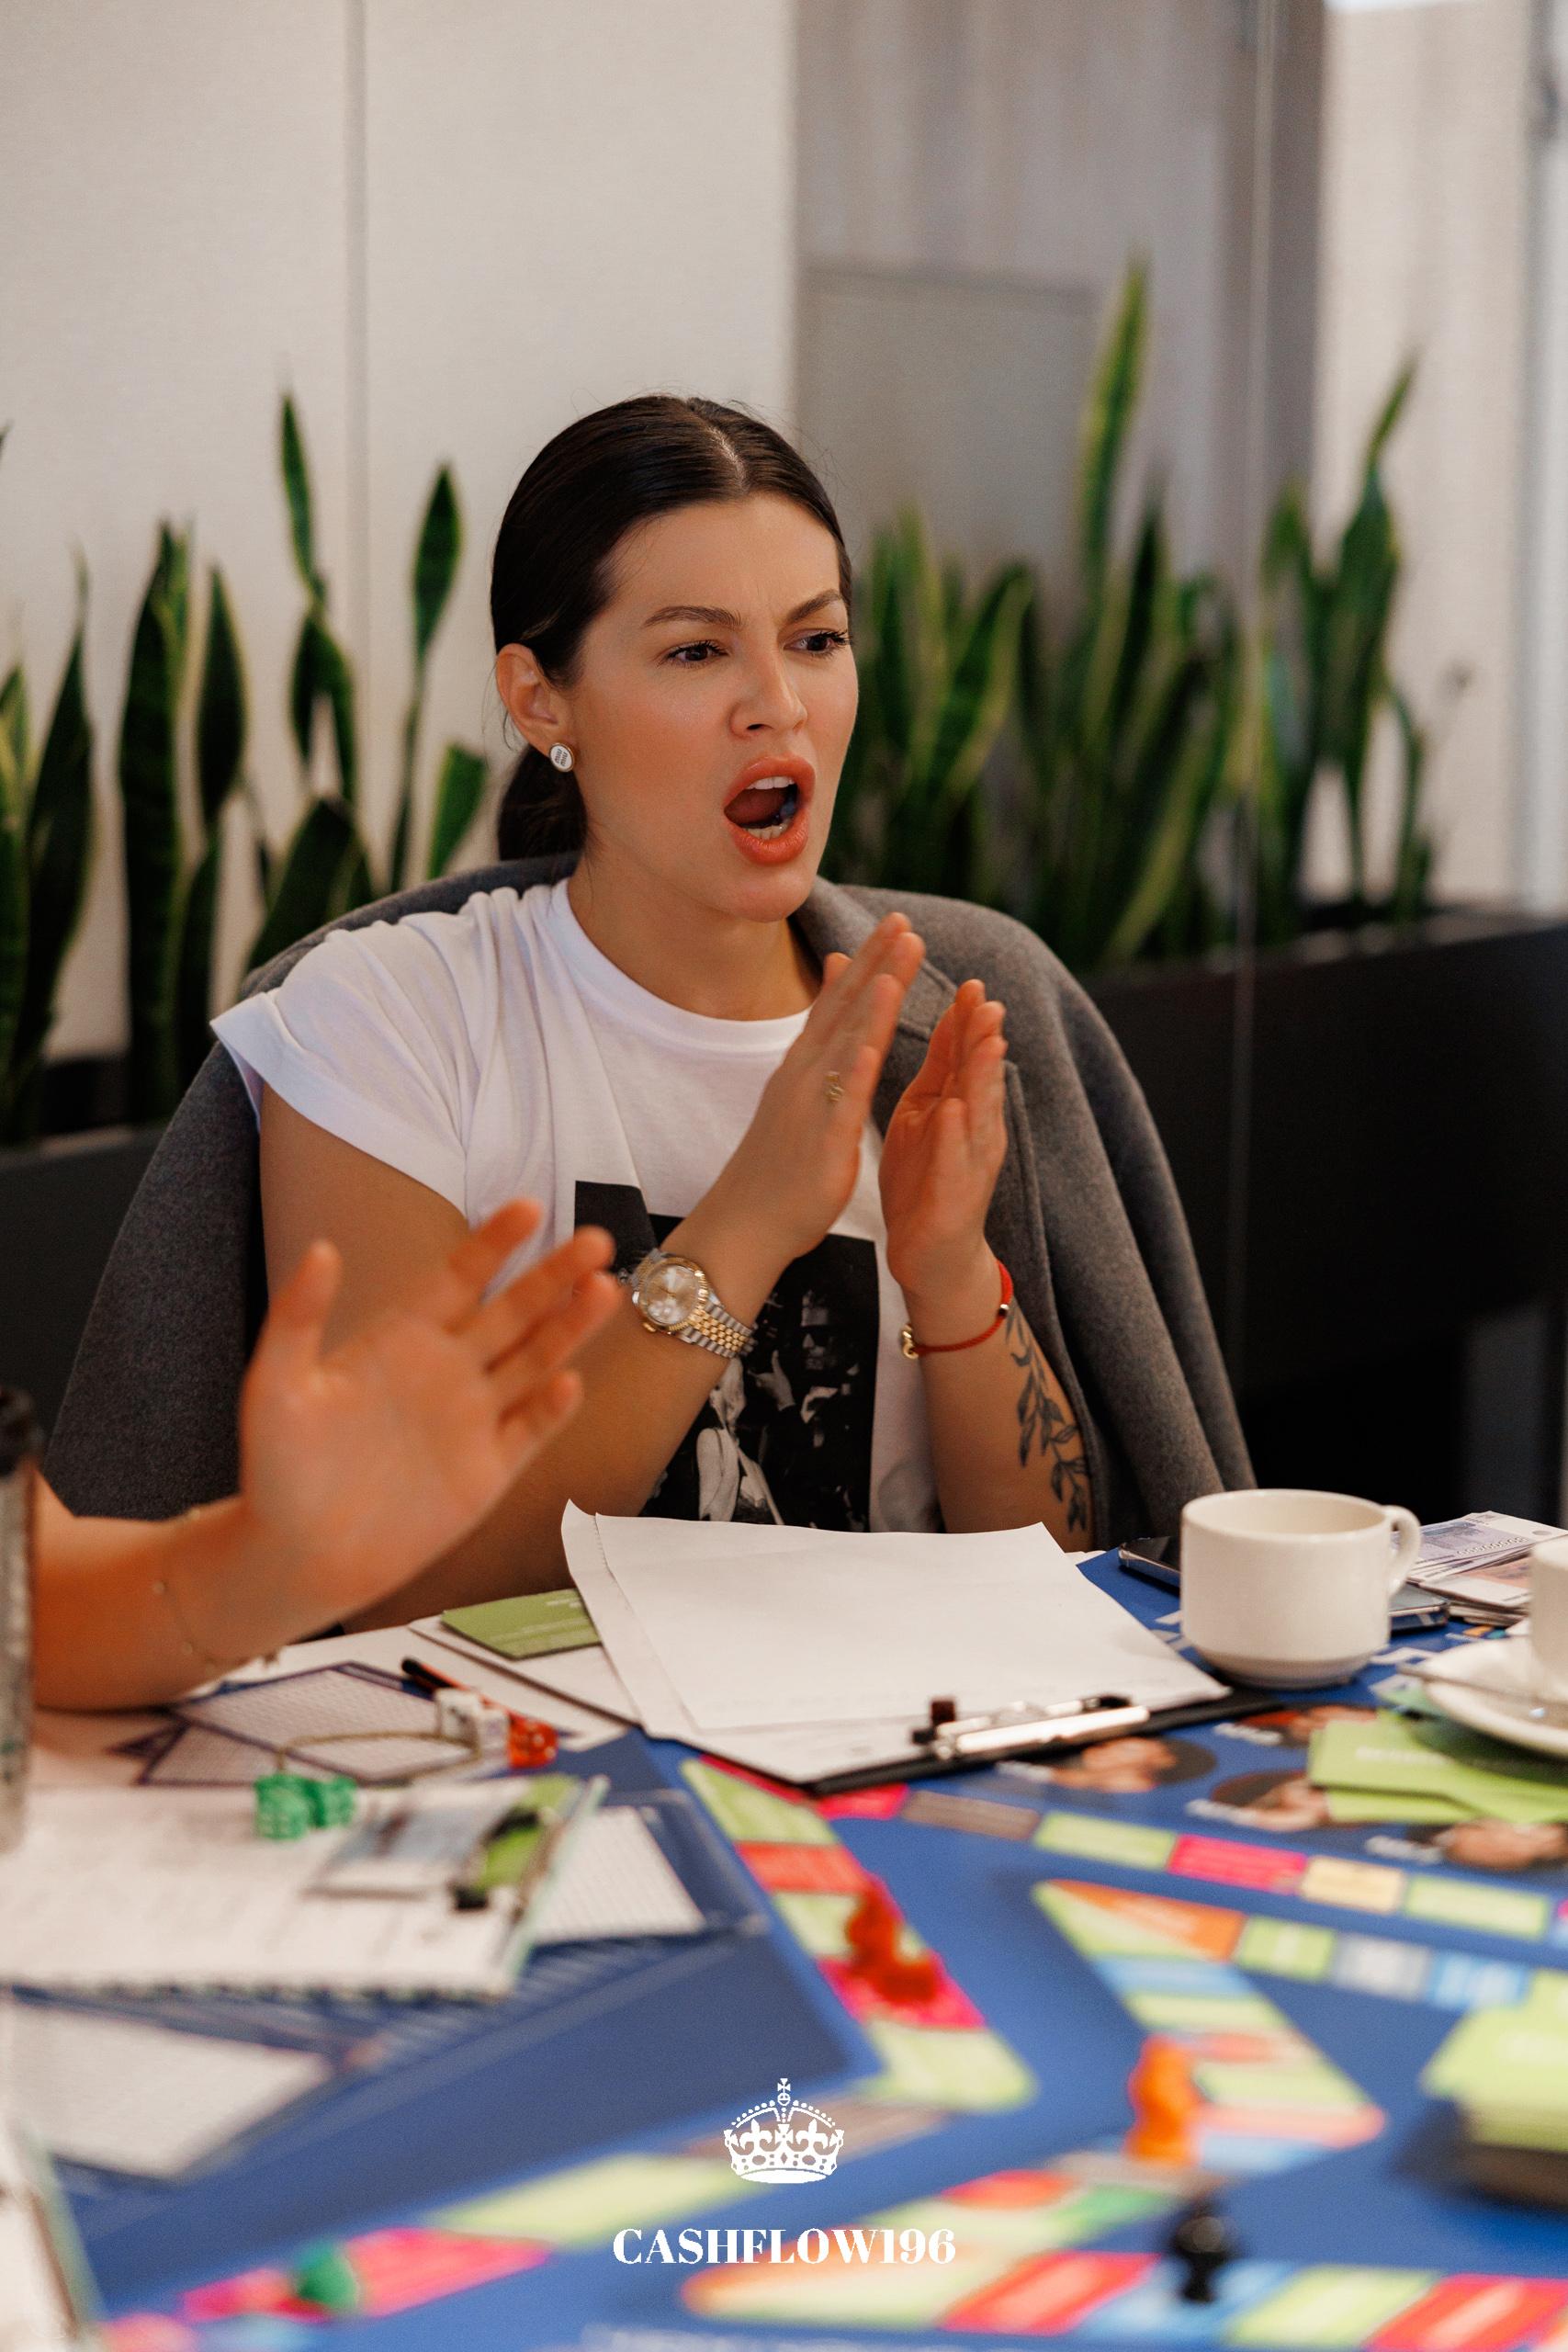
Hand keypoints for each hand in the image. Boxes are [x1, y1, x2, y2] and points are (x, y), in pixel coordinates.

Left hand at [236, 1201, 618, 1620]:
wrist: (297, 1557)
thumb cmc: (278, 1468)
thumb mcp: (277, 1385)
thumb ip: (299, 1317)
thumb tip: (323, 1249)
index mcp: (402, 1339)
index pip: (460, 1277)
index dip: (495, 1243)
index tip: (530, 1206)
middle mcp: (447, 1371)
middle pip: (514, 1311)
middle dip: (555, 1275)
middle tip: (595, 1238)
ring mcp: (473, 1420)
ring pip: (535, 1361)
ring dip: (569, 1327)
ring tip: (604, 1289)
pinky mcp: (487, 1472)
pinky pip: (529, 1431)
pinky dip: (551, 1408)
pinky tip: (569, 1382)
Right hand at [694, 914, 925, 1294]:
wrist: (744, 1223)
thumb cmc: (776, 1166)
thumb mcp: (796, 1098)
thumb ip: (814, 1054)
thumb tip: (826, 1024)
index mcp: (802, 1067)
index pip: (838, 1003)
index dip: (868, 961)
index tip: (896, 924)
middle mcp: (801, 1075)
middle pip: (844, 1010)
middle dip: (877, 963)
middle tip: (905, 922)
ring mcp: (807, 1105)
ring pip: (845, 1043)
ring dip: (873, 999)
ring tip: (900, 960)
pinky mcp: (818, 1141)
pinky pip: (837, 1101)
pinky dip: (854, 1070)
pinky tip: (873, 1043)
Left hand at [880, 978, 1008, 1331]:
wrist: (929, 1255)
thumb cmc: (926, 1180)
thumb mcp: (928, 1115)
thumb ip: (940, 1071)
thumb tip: (952, 1020)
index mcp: (959, 1106)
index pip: (966, 1055)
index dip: (969, 1020)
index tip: (970, 981)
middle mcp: (974, 1130)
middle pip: (981, 1076)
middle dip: (984, 1038)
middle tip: (987, 999)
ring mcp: (970, 1162)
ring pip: (980, 1112)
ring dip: (983, 1078)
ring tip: (986, 1043)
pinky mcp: (957, 1195)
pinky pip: (954, 1160)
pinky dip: (953, 1135)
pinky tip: (952, 1111)